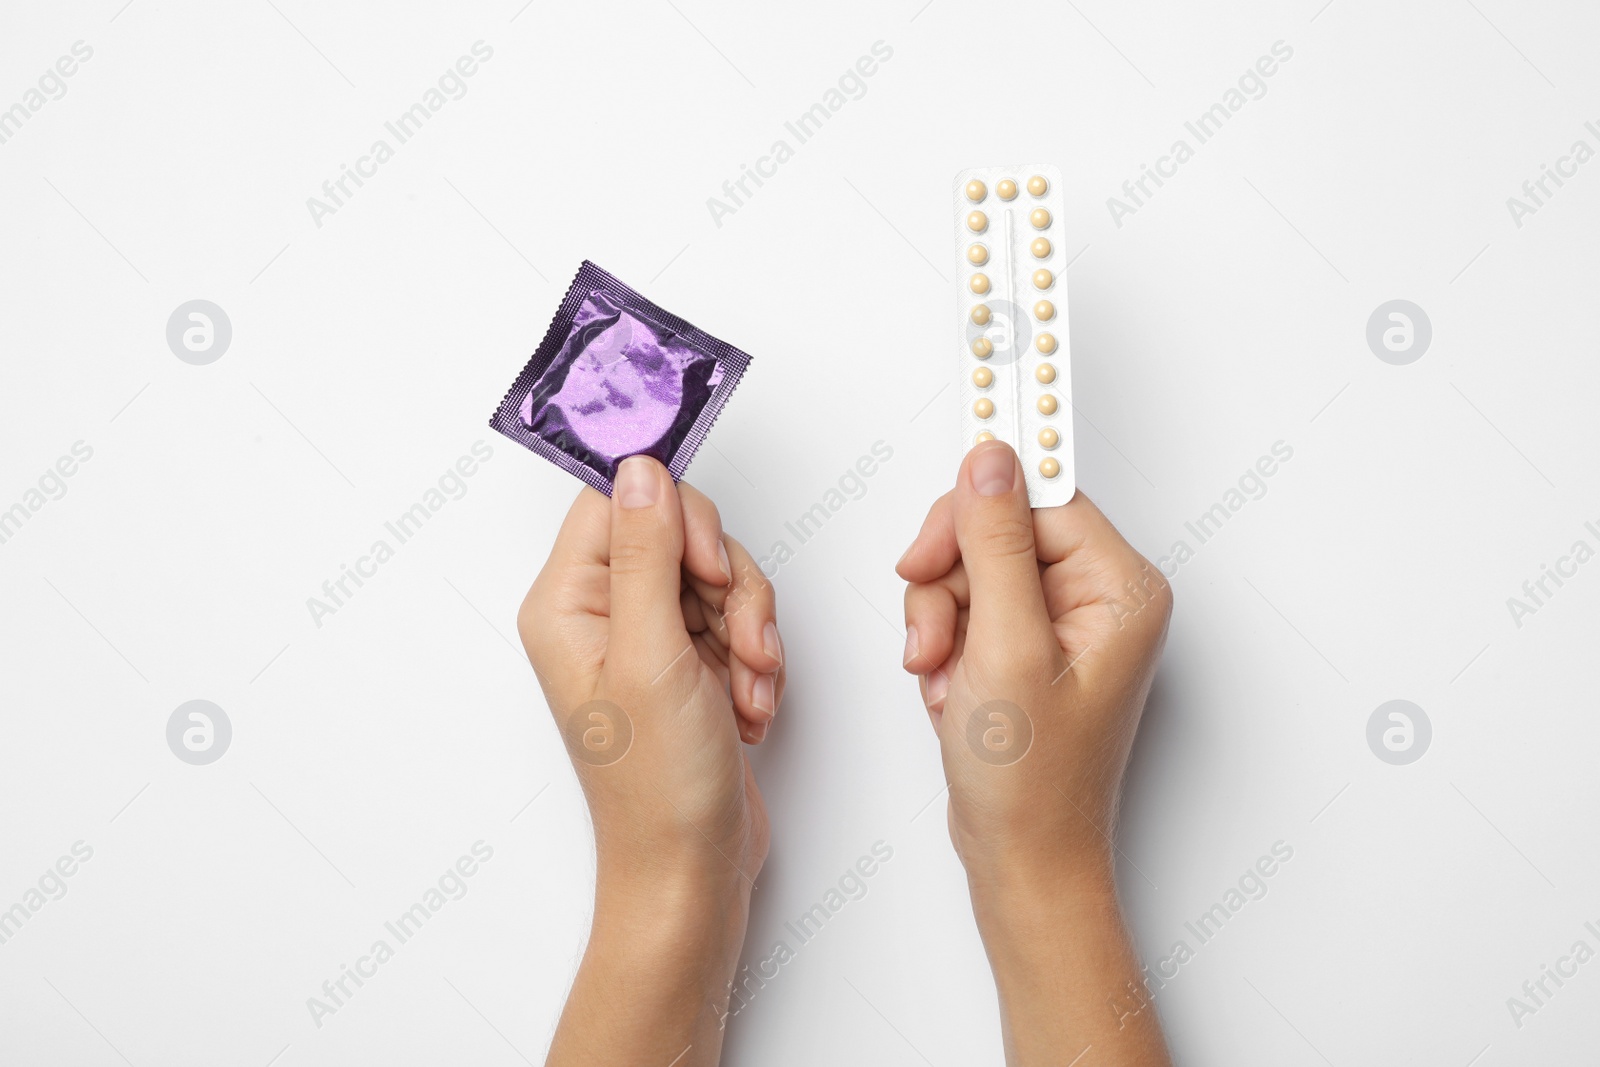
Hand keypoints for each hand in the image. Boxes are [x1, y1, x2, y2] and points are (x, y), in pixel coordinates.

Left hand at [520, 455, 784, 1063]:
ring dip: (751, 627)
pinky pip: (737, 618)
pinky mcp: (689, 663)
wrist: (690, 869)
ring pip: (718, 576)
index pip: (618, 502)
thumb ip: (648, 553)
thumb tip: (640, 466)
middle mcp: (601, 614)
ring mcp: (648, 639)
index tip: (711, 564)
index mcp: (567, 603)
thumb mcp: (652, 656)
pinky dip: (757, 657)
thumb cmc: (655, 786)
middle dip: (729, 585)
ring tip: (748, 688)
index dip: (678, 518)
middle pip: (679, 533)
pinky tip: (749, 707)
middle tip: (740, 639)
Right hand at [898, 441, 1171, 1064]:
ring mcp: (1062, 620)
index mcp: (1120, 587)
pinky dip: (943, 638)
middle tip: (933, 630)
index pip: (1038, 494)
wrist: (1022, 863)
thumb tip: (992, 458)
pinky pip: (966, 601)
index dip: (983, 490)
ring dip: (937, 613)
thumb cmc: (1031, 782)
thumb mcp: (1005, 651)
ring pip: (972, 562)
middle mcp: (1099, 595)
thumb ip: (995, 544)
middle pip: (998, 524)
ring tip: (942, 675)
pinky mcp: (1028, 643)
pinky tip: (950, 687)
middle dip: (948, 575)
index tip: (983, 377)